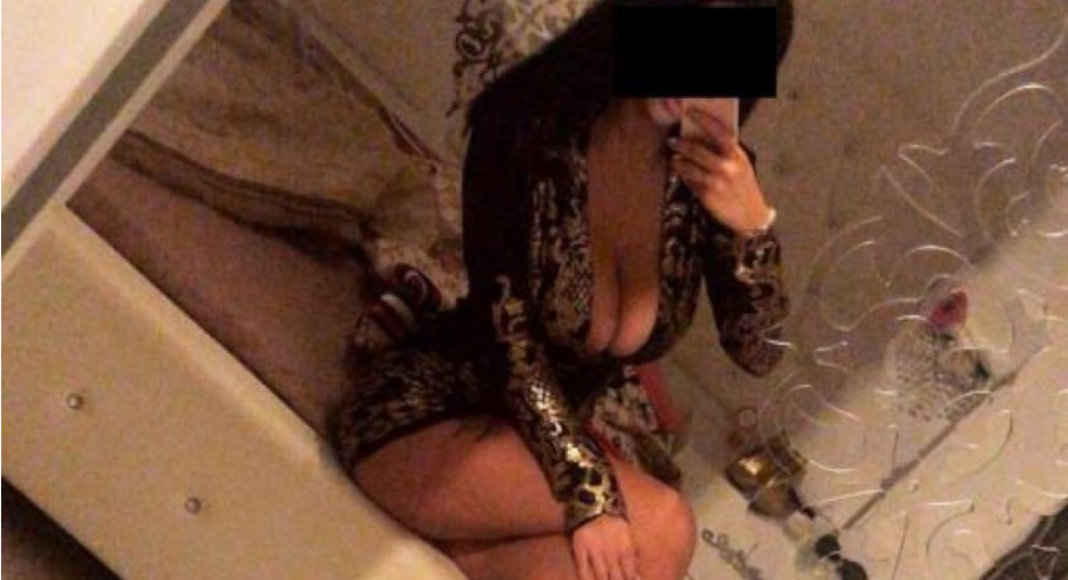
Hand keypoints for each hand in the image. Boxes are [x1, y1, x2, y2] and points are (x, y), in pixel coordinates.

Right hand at [571, 514, 639, 579]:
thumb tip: (637, 577)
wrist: (595, 505)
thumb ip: (633, 557)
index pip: (629, 574)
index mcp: (625, 549)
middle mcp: (611, 552)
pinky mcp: (580, 549)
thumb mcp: (628, 537)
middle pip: (616, 578)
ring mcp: (595, 551)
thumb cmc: (614, 524)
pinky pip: (583, 569)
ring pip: (601, 576)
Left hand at [668, 107, 772, 235]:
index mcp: (739, 155)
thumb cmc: (743, 188)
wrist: (751, 217)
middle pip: (698, 150)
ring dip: (678, 161)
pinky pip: (690, 181)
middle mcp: (729, 166)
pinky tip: (680, 173)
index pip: (720, 132)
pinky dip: (683, 175)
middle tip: (672, 141)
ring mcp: (718, 181)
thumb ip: (726, 154)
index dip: (704, 120)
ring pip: (689, 166)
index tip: (691, 111)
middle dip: (682, 144)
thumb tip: (702, 138)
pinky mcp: (708, 194)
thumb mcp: (741, 167)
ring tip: (674, 159)